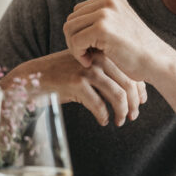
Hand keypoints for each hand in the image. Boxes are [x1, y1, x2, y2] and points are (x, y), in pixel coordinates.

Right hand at [8, 50, 146, 126]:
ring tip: (120, 121)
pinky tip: (103, 121)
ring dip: (122, 112)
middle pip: (128, 84)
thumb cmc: (63, 75)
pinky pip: (99, 105)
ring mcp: (87, 70)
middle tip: (133, 116)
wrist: (34, 78)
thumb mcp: (87, 68)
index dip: (140, 90)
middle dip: (134, 103)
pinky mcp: (77, 83)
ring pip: (117, 95)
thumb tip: (133, 93)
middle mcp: (98, 59)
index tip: (141, 103)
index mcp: (104, 53)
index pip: (131, 72)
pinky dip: (104, 116)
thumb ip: (107, 74)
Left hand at [63, 0, 162, 81]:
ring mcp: (106, 13)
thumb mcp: (120, 28)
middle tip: (86, 56)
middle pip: (72, 19)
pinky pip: (75, 41)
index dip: (79, 32)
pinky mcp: (102, 28)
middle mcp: (109, 1)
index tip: (90, 49)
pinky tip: (90, 63)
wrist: (157, 63)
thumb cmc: (139, 53)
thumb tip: (70, 26)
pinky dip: (78, 54)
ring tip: (88, 59)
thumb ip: (100, 22)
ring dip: (74, 47)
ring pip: (70, 29)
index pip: (79, 11)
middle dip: (74, 39)